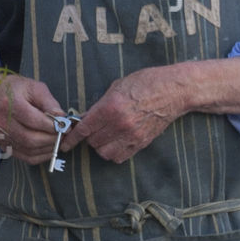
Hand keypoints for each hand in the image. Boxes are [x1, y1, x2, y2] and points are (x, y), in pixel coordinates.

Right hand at [0, 72, 63, 165]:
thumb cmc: (14, 90)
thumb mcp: (33, 87)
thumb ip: (49, 102)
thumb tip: (62, 118)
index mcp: (9, 103)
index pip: (33, 120)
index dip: (52, 126)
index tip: (65, 126)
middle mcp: (2, 122)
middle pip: (30, 138)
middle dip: (52, 139)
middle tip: (64, 135)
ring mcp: (1, 136)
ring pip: (29, 150)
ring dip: (48, 148)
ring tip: (59, 141)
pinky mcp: (4, 145)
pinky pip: (25, 157)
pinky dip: (41, 156)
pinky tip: (50, 148)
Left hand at [64, 69, 184, 163]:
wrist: (173, 91)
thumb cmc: (146, 83)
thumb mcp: (117, 87)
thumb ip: (100, 105)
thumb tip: (85, 119)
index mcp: (111, 107)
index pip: (84, 129)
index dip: (72, 138)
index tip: (65, 144)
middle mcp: (120, 124)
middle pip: (92, 142)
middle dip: (90, 136)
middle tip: (95, 128)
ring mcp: (132, 136)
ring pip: (104, 153)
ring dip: (101, 146)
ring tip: (106, 135)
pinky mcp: (141, 143)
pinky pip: (119, 157)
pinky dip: (114, 153)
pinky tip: (117, 142)